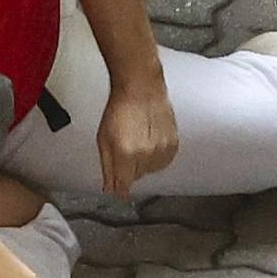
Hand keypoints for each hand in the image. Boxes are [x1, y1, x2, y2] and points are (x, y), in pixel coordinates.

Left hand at [95, 78, 177, 198]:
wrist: (141, 88)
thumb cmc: (119, 108)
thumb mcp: (103, 138)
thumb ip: (107, 167)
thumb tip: (110, 189)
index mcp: (125, 154)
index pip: (123, 185)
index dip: (119, 188)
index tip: (117, 189)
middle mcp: (146, 155)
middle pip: (137, 177)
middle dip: (129, 169)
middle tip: (124, 148)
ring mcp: (162, 150)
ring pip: (151, 170)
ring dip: (144, 162)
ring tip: (138, 141)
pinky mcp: (173, 145)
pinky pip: (163, 162)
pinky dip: (156, 157)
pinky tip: (149, 142)